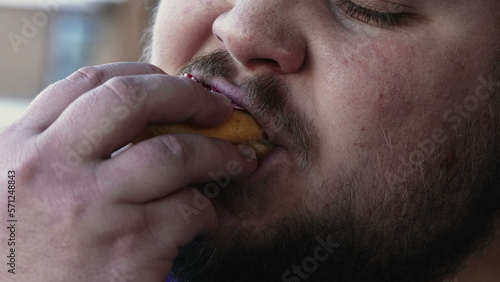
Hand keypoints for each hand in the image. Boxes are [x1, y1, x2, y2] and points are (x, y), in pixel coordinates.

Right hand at [0, 63, 256, 280]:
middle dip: (188, 96)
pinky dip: (206, 209)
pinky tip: (203, 217)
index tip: (171, 85)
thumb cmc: (23, 254)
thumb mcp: (18, 188)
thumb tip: (129, 118)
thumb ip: (60, 148)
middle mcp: (53, 168)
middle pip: (132, 100)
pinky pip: (189, 208)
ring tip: (237, 160)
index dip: (141, 75)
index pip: (88, 83)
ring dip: (218, 154)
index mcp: (21, 147)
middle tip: (218, 108)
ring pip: (176, 153)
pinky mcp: (131, 248)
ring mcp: (93, 207)